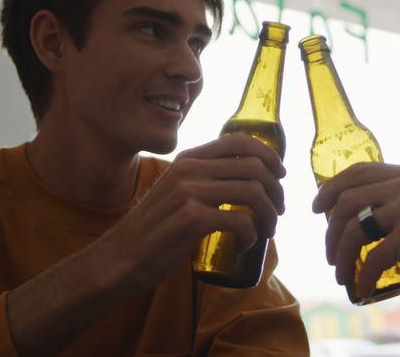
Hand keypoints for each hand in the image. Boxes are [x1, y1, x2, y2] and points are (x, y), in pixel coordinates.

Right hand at [7, 133, 285, 356]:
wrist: (119, 258)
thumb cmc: (154, 229)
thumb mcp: (178, 190)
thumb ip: (205, 178)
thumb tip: (249, 176)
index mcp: (188, 158)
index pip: (240, 141)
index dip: (269, 155)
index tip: (281, 175)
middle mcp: (189, 168)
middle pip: (255, 168)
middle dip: (276, 192)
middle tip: (277, 213)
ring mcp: (189, 192)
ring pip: (253, 193)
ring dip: (269, 215)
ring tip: (266, 231)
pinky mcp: (191, 219)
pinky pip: (241, 221)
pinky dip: (251, 236)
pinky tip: (243, 246)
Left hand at [312, 163, 399, 303]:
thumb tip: (366, 218)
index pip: (359, 171)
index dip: (331, 187)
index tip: (317, 208)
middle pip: (347, 198)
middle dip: (329, 230)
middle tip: (330, 254)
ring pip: (353, 228)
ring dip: (341, 256)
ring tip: (342, 275)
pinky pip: (373, 257)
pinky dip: (362, 277)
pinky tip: (362, 289)